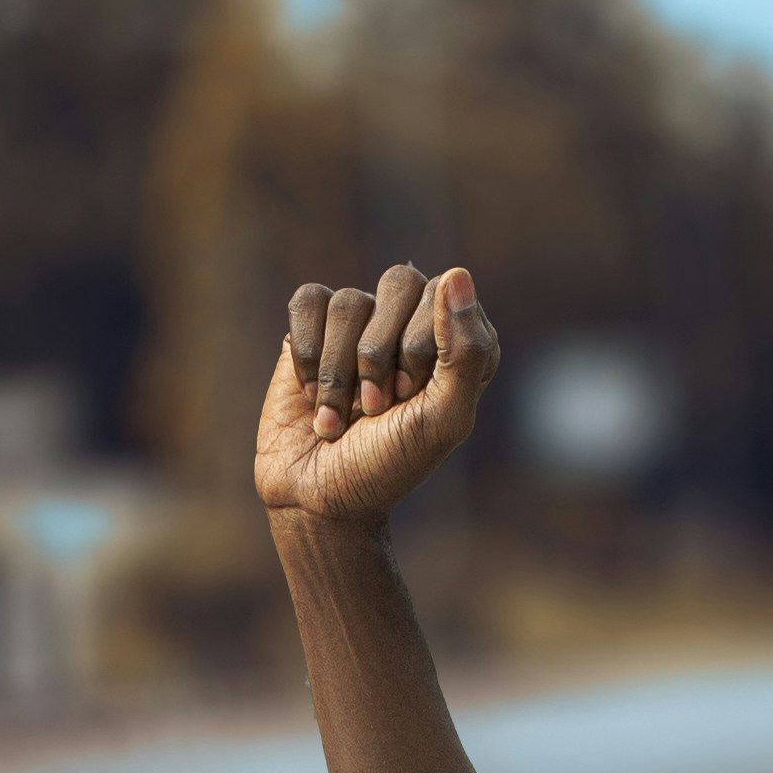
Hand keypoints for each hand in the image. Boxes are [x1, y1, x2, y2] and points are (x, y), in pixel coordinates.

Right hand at [254, 263, 495, 532]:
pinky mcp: (312, 331)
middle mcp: (411, 324)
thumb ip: (465, 352)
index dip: (419, 346)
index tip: (409, 397)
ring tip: (339, 417)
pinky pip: (309, 302)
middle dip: (379, 353)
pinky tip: (311, 394)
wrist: (316, 498)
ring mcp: (360, 326)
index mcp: (458, 342)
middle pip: (399, 283)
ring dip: (339, 372)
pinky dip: (308, 355)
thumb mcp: (442, 420)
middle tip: (378, 406)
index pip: (445, 294)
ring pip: (348, 302)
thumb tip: (458, 273)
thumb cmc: (388, 465)